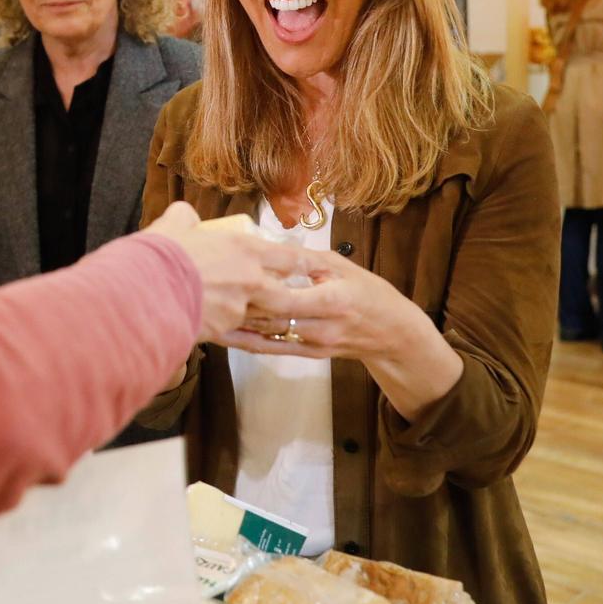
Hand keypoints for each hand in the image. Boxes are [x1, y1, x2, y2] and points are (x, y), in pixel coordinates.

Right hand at [146, 203, 301, 342]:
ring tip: (283, 324)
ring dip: (276, 322)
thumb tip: (182, 213)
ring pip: (267, 319)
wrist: (144, 291)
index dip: (303, 262)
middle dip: (297, 300)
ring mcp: (238, 310)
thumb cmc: (160, 254)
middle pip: (285, 294)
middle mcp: (250, 281)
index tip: (316, 267)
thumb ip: (183, 218)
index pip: (286, 256)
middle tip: (306, 303)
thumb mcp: (173, 226)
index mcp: (243, 250)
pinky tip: (260, 343)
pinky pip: (246, 339)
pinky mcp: (223, 332)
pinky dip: (255, 341)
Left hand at [218, 241, 463, 420]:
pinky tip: (227, 334)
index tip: (231, 276)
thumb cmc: (368, 293)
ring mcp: (314, 344)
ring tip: (210, 312)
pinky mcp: (309, 355)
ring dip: (239, 326)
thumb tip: (271, 247)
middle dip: (241, 307)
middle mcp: (322, 326)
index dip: (259, 291)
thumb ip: (307, 260)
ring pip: (269, 335)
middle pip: (273, 318)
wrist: (392, 333)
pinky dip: (249, 342)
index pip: (288, 297)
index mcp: (332, 299)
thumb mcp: (343, 267)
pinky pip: (274, 349)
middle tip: (210, 292)